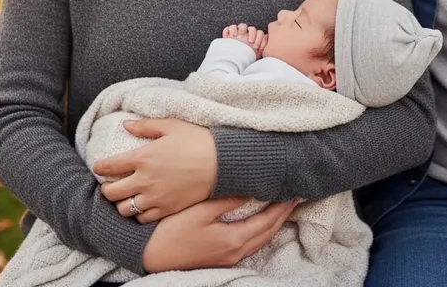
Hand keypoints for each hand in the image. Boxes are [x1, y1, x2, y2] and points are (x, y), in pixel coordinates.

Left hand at [96, 118, 216, 221]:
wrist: (221, 163)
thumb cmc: (198, 140)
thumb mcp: (171, 126)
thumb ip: (146, 125)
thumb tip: (126, 124)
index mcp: (143, 157)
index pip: (110, 165)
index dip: (100, 166)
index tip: (99, 166)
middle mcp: (145, 180)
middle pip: (112, 192)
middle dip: (106, 189)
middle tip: (109, 185)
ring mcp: (155, 197)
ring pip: (125, 209)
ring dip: (120, 204)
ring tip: (124, 198)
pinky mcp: (167, 209)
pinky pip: (143, 219)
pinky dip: (138, 215)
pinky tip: (142, 207)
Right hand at [142, 196, 297, 272]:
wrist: (151, 254)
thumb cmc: (173, 230)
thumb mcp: (200, 210)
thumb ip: (227, 200)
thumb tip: (249, 189)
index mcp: (234, 240)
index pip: (267, 221)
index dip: (281, 206)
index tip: (293, 192)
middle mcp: (235, 252)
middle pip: (268, 233)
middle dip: (283, 215)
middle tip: (295, 198)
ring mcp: (228, 257)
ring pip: (260, 240)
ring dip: (273, 224)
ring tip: (282, 207)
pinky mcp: (220, 258)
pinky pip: (250, 244)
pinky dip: (261, 231)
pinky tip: (259, 222)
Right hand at [223, 24, 267, 57]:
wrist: (235, 62)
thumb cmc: (246, 58)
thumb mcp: (256, 55)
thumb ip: (262, 48)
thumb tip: (268, 41)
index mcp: (255, 37)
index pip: (260, 33)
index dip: (259, 38)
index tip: (257, 47)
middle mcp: (247, 33)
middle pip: (252, 28)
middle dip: (252, 34)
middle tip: (250, 42)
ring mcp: (239, 32)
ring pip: (242, 26)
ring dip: (241, 30)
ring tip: (238, 37)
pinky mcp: (229, 34)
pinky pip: (229, 28)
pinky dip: (229, 31)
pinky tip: (229, 37)